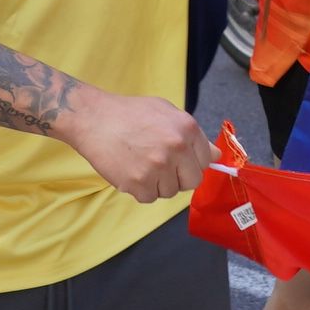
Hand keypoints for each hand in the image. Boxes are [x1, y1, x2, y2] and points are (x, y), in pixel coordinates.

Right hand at [55, 85, 207, 203]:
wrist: (93, 118)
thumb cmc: (129, 113)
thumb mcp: (166, 112)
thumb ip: (192, 135)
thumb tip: (215, 156)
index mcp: (187, 129)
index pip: (205, 161)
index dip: (191, 162)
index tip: (178, 160)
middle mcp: (177, 148)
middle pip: (192, 181)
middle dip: (179, 178)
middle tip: (160, 166)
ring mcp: (158, 167)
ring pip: (170, 192)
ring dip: (158, 184)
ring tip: (141, 164)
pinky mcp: (139, 183)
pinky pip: (149, 198)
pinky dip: (140, 190)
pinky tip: (130, 171)